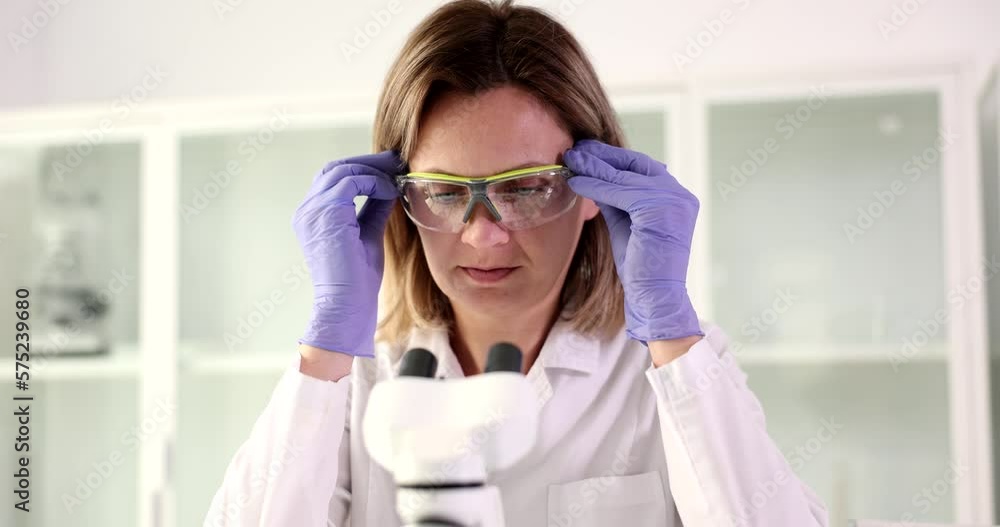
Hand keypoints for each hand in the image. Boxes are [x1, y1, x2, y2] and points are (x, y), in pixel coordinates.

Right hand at [292, 150, 402, 356]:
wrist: (347, 306)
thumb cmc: (357, 280)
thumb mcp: (368, 235)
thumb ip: (374, 210)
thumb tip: (389, 186)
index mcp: (313, 216)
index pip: (334, 178)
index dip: (362, 168)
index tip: (390, 167)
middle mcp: (307, 210)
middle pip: (335, 168)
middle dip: (368, 161)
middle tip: (396, 159)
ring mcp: (312, 211)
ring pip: (342, 170)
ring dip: (373, 169)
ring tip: (397, 172)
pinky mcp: (326, 213)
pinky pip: (351, 182)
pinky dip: (374, 183)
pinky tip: (391, 192)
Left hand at [563, 140, 702, 344]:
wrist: (655, 299)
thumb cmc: (639, 268)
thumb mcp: (625, 223)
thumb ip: (615, 198)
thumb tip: (591, 174)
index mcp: (676, 197)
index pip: (640, 167)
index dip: (612, 157)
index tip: (586, 150)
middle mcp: (679, 195)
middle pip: (634, 165)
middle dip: (601, 155)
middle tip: (574, 148)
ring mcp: (673, 200)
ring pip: (624, 176)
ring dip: (593, 167)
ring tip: (569, 160)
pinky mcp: (660, 209)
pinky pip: (620, 191)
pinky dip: (596, 185)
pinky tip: (575, 182)